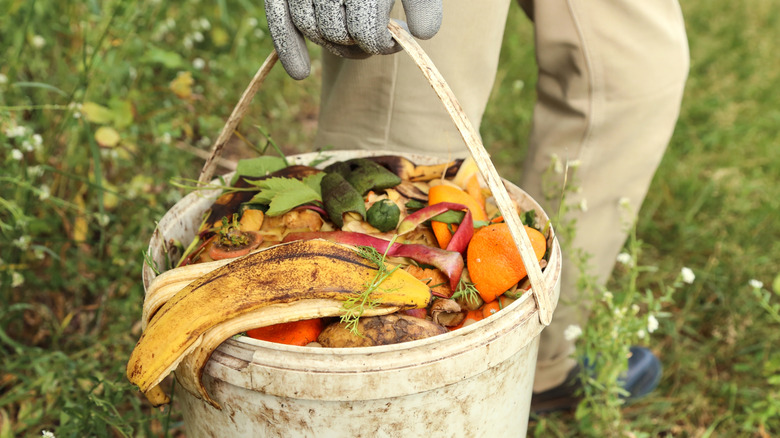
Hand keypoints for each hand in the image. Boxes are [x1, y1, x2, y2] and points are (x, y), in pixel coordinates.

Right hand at [265, 0, 442, 79]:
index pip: (367, 32)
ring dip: (331, 41)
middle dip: (357, 44)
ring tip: (350, 36)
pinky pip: (280, 20)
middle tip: (372, 38)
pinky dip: (289, 48)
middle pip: (338, 34)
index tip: (396, 38)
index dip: (384, 44)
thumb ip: (422, 4)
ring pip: (311, 30)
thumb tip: (421, 34)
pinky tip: (301, 72)